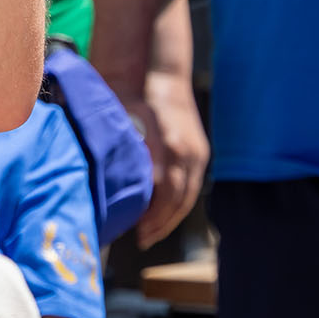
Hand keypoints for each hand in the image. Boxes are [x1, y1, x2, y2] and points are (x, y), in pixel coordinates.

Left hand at [128, 72, 209, 248]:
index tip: (138, 234)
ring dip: (171, 216)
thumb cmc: (132, 101)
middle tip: (142, 239)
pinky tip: (163, 212)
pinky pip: (192, 184)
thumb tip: (117, 192)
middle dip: (162, 223)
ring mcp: (198, 152)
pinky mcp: (201, 151)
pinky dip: (178, 202)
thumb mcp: (122, 129)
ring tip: (152, 232)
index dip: (154, 218)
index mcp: (171, 148)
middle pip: (180, 200)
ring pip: (188, 194)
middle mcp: (189, 152)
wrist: (161, 78)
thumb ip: (125, 159)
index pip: (167, 194)